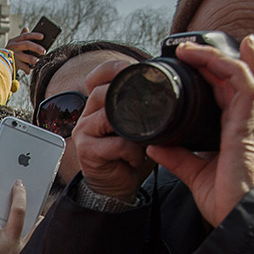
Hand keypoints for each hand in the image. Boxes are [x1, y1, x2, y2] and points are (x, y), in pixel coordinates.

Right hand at [6, 27, 47, 74]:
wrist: (0, 66)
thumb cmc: (10, 55)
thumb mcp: (14, 45)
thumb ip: (21, 38)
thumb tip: (26, 28)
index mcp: (14, 41)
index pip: (25, 36)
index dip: (34, 35)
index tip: (42, 36)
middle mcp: (12, 46)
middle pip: (27, 44)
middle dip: (37, 48)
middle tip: (43, 52)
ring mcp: (11, 55)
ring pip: (26, 57)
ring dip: (34, 60)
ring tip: (38, 62)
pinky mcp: (12, 64)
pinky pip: (23, 66)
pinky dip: (28, 69)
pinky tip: (29, 70)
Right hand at [71, 60, 156, 199]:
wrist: (116, 184)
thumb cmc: (129, 152)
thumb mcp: (137, 124)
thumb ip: (143, 105)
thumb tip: (169, 85)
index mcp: (99, 103)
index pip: (97, 76)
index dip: (114, 68)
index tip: (134, 69)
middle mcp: (87, 114)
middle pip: (102, 92)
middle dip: (128, 98)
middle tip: (150, 111)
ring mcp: (84, 132)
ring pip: (108, 116)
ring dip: (133, 128)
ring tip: (143, 139)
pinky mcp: (87, 151)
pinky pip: (116, 144)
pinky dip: (132, 151)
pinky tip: (135, 157)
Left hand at [146, 36, 253, 226]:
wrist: (243, 218)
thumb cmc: (230, 201)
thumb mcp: (196, 175)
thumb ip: (178, 158)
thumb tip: (155, 146)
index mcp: (239, 132)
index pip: (230, 94)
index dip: (217, 74)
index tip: (195, 62)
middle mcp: (249, 122)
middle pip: (237, 78)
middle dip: (215, 58)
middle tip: (189, 47)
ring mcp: (251, 122)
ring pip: (240, 75)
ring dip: (215, 57)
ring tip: (190, 48)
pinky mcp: (248, 125)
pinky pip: (243, 86)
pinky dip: (227, 67)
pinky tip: (209, 59)